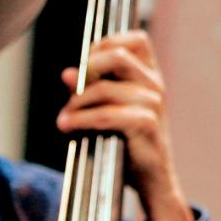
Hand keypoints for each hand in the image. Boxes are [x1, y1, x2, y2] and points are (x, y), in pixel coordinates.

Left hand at [57, 30, 192, 220]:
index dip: (107, 43)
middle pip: (118, 56)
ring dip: (77, 103)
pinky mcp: (146, 125)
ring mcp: (153, 105)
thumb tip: (68, 74)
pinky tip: (68, 127)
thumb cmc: (130, 143)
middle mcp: (155, 86)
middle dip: (87, 68)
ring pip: (105, 89)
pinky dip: (81, 120)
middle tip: (72, 86)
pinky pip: (105, 115)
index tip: (86, 62)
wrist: (152, 180)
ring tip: (65, 118)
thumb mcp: (111, 110)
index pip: (137, 40)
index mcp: (150, 77)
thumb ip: (93, 90)